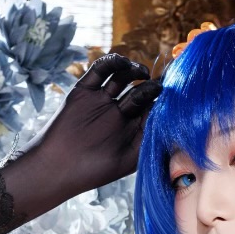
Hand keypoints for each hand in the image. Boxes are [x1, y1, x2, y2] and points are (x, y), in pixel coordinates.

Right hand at [21, 52, 161, 198]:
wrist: (58, 167)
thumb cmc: (95, 170)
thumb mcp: (131, 158)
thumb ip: (150, 138)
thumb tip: (172, 120)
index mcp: (132, 130)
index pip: (152, 109)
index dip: (163, 100)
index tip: (176, 92)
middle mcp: (118, 114)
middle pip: (139, 91)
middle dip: (151, 85)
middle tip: (160, 82)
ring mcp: (101, 101)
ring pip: (121, 78)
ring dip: (133, 70)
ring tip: (141, 72)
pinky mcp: (84, 91)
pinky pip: (100, 71)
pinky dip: (111, 62)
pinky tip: (122, 63)